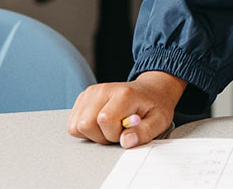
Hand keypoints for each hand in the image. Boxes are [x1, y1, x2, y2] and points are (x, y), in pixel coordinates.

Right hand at [67, 71, 186, 148]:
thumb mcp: (158, 121)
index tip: (126, 131)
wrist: (150, 90)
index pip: (105, 120)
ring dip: (92, 133)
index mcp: (123, 94)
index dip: (114, 134)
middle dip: (101, 136)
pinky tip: (101, 124)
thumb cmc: (154, 105)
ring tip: (110, 127)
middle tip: (118, 130)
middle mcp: (103, 90)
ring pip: (76, 125)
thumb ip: (143, 132)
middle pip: (85, 124)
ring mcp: (91, 93)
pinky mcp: (83, 97)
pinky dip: (85, 129)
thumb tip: (126, 142)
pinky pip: (73, 123)